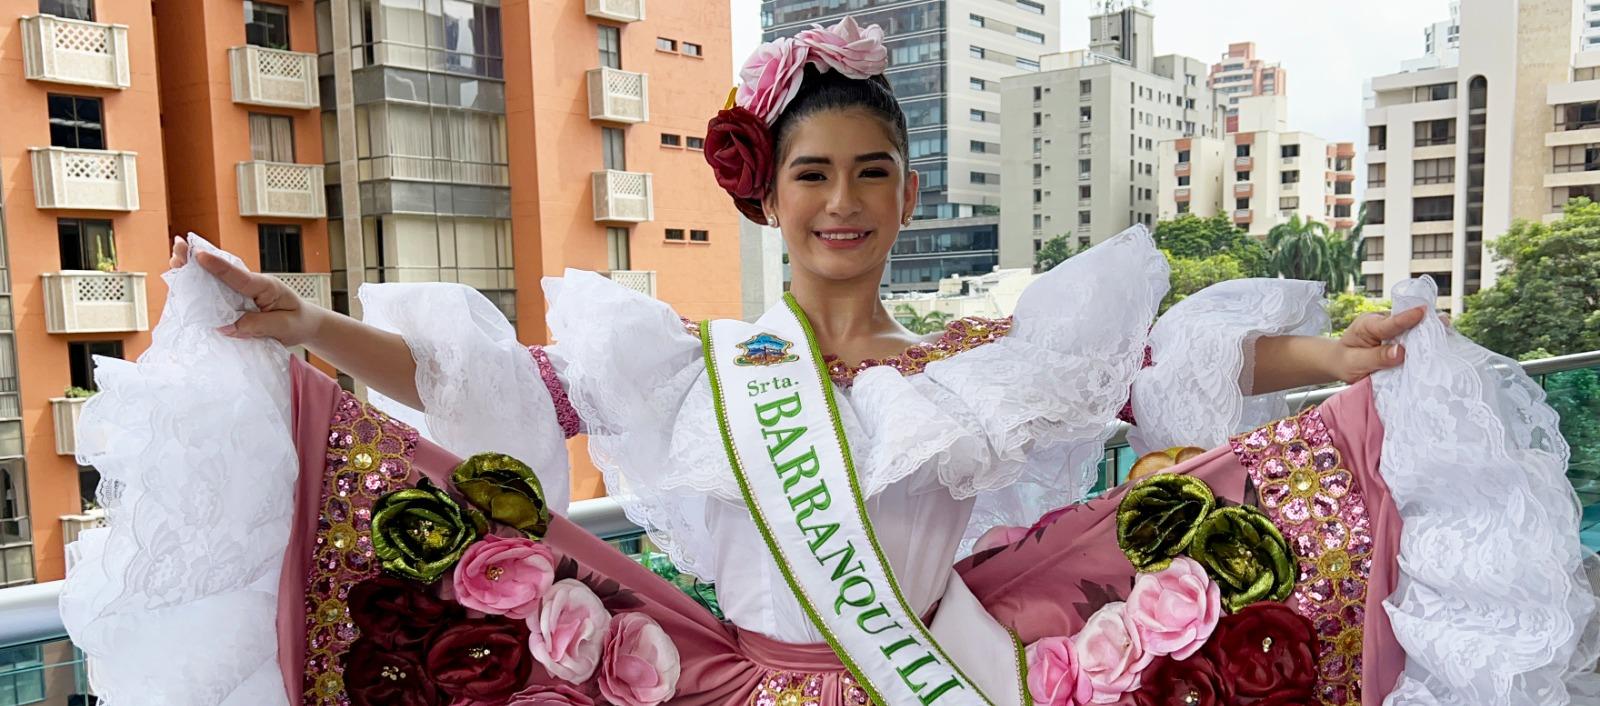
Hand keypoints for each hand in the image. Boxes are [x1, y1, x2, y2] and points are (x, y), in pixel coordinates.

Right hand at [170, 237, 324, 345]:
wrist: (306, 324)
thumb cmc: (297, 322)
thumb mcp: (284, 327)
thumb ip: (257, 326)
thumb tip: (225, 327)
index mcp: (266, 286)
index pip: (240, 276)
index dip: (218, 266)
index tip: (200, 255)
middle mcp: (251, 285)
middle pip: (222, 271)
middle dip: (198, 259)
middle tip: (178, 245)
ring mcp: (242, 291)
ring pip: (216, 280)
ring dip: (194, 270)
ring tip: (174, 257)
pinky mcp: (236, 300)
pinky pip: (216, 293)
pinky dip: (200, 287)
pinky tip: (182, 281)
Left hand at [1330, 306, 1445, 383]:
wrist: (1341, 362)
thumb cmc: (1345, 361)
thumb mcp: (1354, 363)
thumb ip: (1376, 357)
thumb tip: (1400, 352)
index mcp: (1368, 325)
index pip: (1389, 322)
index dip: (1407, 317)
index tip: (1422, 311)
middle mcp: (1383, 323)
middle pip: (1408, 322)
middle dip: (1426, 324)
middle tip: (1446, 326)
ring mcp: (1394, 330)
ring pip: (1414, 329)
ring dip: (1429, 333)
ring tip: (1448, 335)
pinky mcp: (1401, 337)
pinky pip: (1415, 338)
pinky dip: (1426, 343)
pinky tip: (1440, 346)